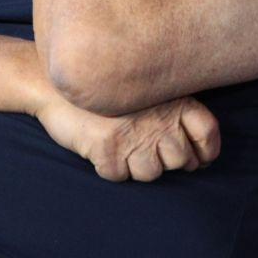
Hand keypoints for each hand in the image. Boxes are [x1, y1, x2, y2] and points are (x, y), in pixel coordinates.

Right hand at [33, 94, 220, 180]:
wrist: (50, 82)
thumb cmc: (101, 88)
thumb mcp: (143, 87)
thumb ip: (171, 109)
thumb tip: (198, 155)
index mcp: (172, 98)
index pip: (206, 133)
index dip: (204, 152)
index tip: (197, 158)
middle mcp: (157, 117)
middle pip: (180, 160)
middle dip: (164, 160)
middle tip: (145, 148)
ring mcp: (132, 134)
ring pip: (150, 173)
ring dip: (135, 165)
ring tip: (120, 145)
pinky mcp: (107, 149)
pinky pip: (118, 175)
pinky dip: (109, 167)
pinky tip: (100, 147)